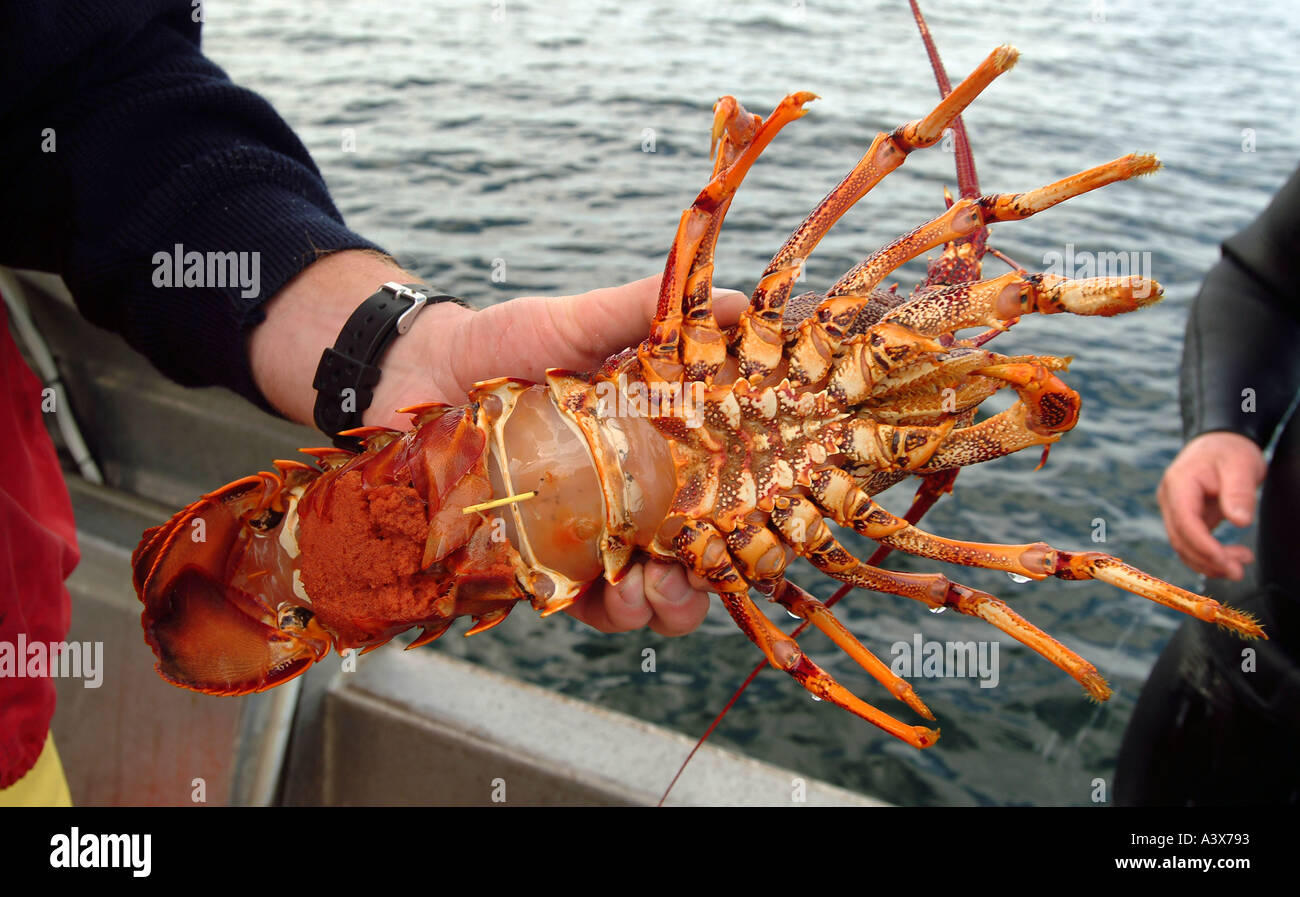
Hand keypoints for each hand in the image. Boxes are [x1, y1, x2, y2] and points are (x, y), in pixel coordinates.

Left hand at [380, 273, 747, 636]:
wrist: (421, 367)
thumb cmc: (506, 341)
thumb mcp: (580, 322)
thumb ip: (645, 313)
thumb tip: (733, 302)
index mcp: (655, 448)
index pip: (714, 498)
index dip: (735, 522)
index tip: (740, 528)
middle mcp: (629, 500)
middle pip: (686, 563)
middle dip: (695, 586)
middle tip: (684, 572)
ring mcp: (586, 535)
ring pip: (640, 596)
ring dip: (654, 607)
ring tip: (642, 588)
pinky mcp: (538, 562)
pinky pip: (581, 603)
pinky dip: (603, 610)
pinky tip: (607, 595)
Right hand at [1157, 431, 1265, 580]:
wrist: (1220, 442)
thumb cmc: (1230, 451)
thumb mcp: (1241, 466)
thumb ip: (1239, 493)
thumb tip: (1240, 522)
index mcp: (1179, 484)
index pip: (1185, 522)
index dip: (1203, 546)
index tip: (1227, 562)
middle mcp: (1170, 499)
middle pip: (1180, 539)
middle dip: (1207, 560)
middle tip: (1238, 571)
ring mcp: (1174, 510)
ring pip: (1183, 546)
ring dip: (1208, 562)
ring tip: (1240, 565)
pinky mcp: (1184, 518)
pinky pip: (1190, 543)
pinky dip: (1207, 556)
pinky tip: (1230, 559)